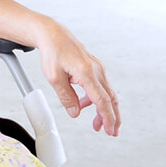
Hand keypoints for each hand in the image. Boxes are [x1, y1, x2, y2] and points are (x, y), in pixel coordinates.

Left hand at [36, 20, 119, 136]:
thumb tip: (75, 112)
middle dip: (112, 117)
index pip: (101, 100)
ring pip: (107, 93)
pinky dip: (97, 98)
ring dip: (104, 109)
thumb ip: (66, 97)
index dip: (107, 117)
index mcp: (86, 72)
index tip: (109, 130)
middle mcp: (96, 70)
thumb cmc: (53, 52)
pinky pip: (100, 86)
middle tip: (111, 132)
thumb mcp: (54, 77)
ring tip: (96, 123)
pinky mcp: (94, 67)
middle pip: (110, 98)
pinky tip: (85, 104)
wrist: (53, 34)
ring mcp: (97, 68)